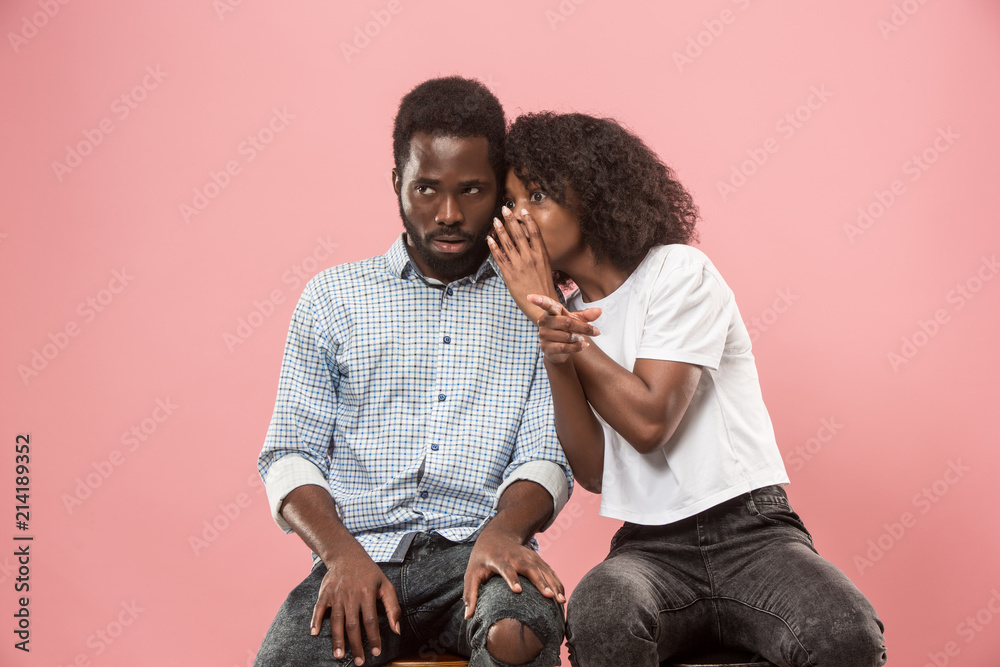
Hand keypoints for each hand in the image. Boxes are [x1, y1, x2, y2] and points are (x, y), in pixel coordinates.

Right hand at [311, 546, 401, 665]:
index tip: (376, 652)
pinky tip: (314, 634)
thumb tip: (397, 630)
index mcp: (367, 593)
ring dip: (337, 639)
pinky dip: (315, 621)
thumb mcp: (386, 585)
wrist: (347, 555)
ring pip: (336, 620)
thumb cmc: (369, 573)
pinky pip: (319, 608)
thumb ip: (393, 607)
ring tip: (340, 656)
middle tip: (359, 662)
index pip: (371, 620)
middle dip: (356, 645)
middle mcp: (351, 595)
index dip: (373, 638)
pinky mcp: (325, 593)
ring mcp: (336, 594)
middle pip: (353, 624)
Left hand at [462, 526, 565, 619]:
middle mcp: (515, 557)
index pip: (506, 568)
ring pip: (542, 569)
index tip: (518, 591)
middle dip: (539, 582)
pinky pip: (549, 571)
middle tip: (549, 596)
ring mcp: (528, 556)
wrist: (496, 536)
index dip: (512, 578)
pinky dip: (557, 582)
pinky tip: (562, 596)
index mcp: (498, 559)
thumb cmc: (481, 559)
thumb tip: (467, 617)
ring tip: (560, 600)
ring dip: (552, 583)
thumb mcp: (471, 573)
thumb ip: (470, 594)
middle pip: (529, 569)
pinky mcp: (536, 559)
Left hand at [487, 206, 561, 320]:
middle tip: (505, 208)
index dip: (528, 221)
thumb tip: (530, 242)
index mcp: (541, 255)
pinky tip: (489, 239)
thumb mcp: (546, 267)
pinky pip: (499, 257)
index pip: (535, 233)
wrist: (541, 305)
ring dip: (500, 230)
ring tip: (495, 221)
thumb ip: (537, 254)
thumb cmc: (543, 286)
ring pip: (508, 243)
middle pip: (519, 234)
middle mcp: (530, 258)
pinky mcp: (509, 274)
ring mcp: (519, 266)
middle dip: (511, 220)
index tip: (523, 211)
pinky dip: (493, 247)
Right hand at [527, 294, 601, 364]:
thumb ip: (587, 315)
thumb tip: (599, 311)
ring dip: (579, 338)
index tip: (530, 296)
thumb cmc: (567, 330)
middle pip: (566, 322)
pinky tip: (584, 345)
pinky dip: (577, 347)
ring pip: (566, 336)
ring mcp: (543, 335)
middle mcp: (544, 322)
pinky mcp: (545, 348)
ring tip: (582, 339)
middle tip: (596, 331)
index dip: (539, 300)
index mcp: (551, 312)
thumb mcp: (577, 321)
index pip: (545, 304)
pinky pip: (564, 347)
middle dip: (583, 328)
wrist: (559, 351)